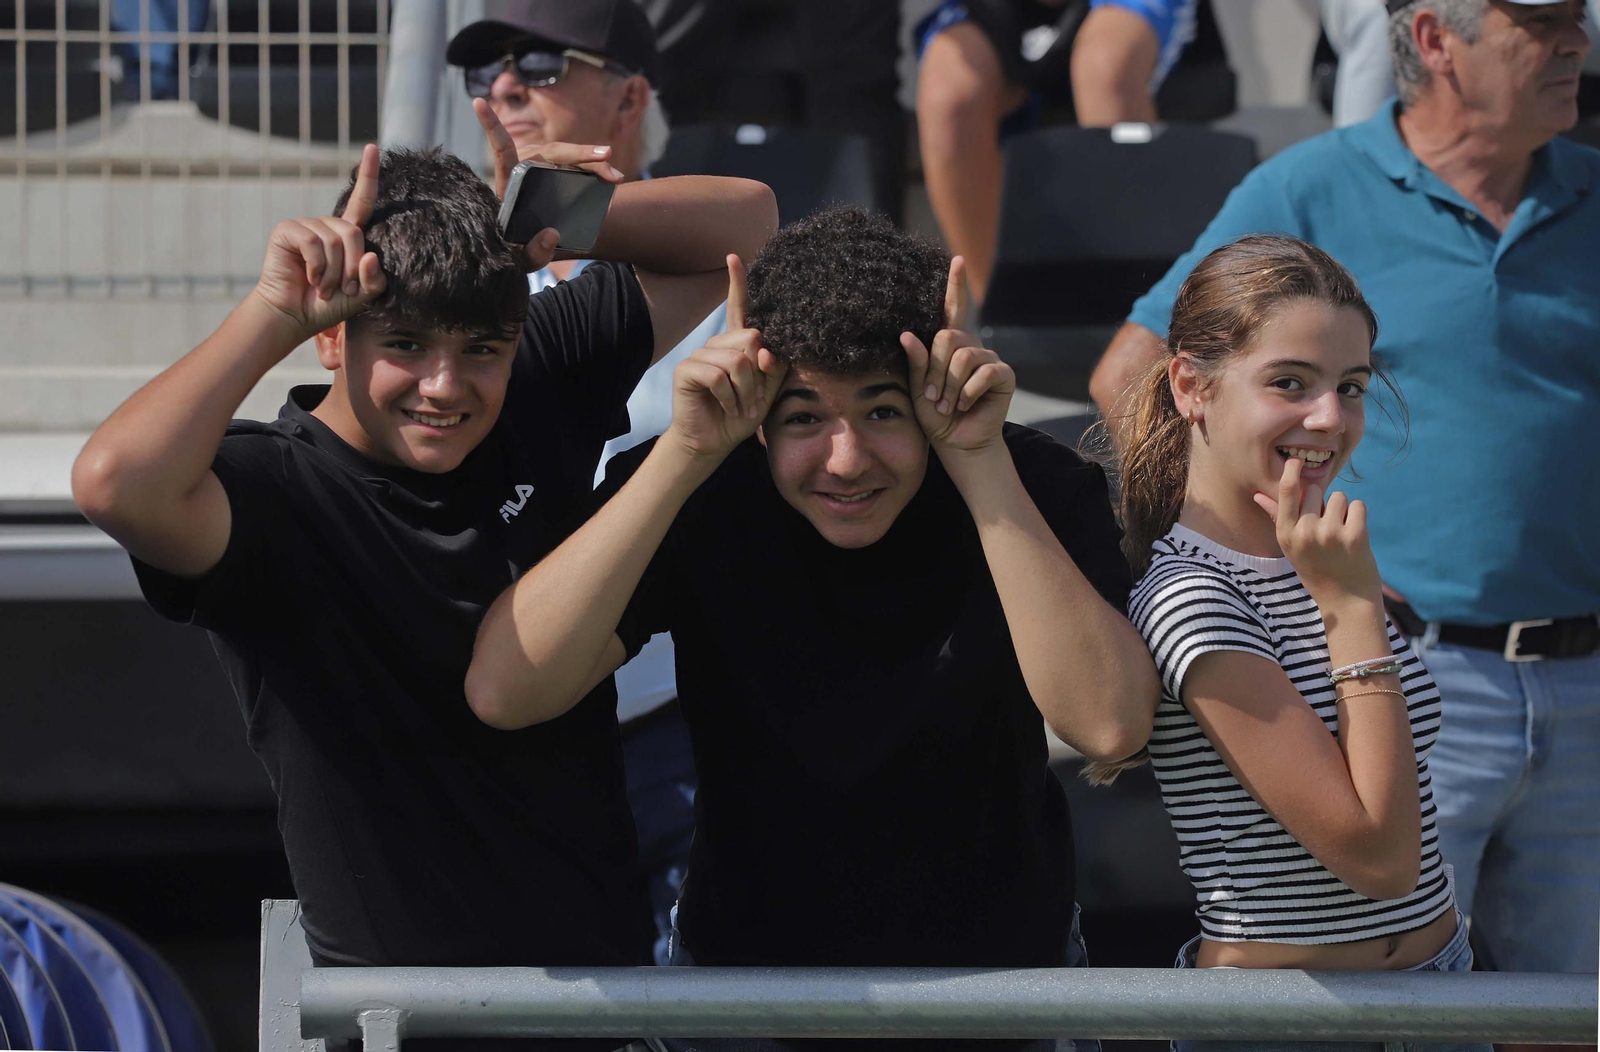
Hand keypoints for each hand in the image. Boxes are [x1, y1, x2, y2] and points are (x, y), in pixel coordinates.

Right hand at [252, 143, 386, 339]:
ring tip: (324, 287)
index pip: (362, 202)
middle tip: (343, 289)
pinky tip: (310, 278)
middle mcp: (327, 225)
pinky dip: (316, 266)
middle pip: (354, 233)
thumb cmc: (328, 304)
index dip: (369, 175)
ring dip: (334, 272)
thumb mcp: (361, 295)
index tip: (374, 148)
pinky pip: (312, 242)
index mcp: (347, 235)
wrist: (294, 315)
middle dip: (352, 267)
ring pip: (334, 241)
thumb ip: (374, 279)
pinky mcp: (287, 230)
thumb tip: (369, 256)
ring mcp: (306, 225)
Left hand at [473, 98, 625, 270]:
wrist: (528, 245)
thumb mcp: (521, 261)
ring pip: (569, 157)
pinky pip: (578, 166)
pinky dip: (595, 169)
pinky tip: (612, 178)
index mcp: (508, 184)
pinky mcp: (557, 171)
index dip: (492, 127)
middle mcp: (525, 168)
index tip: (479, 103)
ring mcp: (542, 167)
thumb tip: (552, 234)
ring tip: (615, 176)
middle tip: (607, 156)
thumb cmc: (518, 250)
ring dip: (593, 161)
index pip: (502, 151)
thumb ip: (531, 255)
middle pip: (552, 152)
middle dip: (580, 153)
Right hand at [665, 255, 785, 460]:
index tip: (734, 258)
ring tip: (740, 406)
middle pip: (750, 339)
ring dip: (744, 391)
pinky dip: (728, 397)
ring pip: (736, 360)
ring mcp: (699, 355)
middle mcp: (717, 344)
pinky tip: (724, 407)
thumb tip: (765, 349)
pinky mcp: (686, 369)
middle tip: (753, 398)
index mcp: (736, 345)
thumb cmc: (740, 414)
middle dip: (757, 374)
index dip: (737, 283)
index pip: (739, 309)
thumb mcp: (767, 391)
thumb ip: (773, 367)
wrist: (713, 441)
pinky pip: (717, 375)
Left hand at [901, 256, 1014, 456]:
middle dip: (935, 370)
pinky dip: (969, 392)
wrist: (958, 443)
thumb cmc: (937, 416)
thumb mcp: (919, 389)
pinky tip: (967, 405)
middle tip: (934, 397)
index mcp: (949, 346)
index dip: (954, 286)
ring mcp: (989, 359)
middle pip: (948, 337)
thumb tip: (906, 335)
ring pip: (963, 356)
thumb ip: (916, 363)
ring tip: (949, 406)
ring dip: (950, 386)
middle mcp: (971, 347)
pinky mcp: (1004, 375)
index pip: (952, 310)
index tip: (956, 261)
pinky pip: (984, 372)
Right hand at [1254, 457, 1382, 609]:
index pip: (1286, 491)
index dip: (1292, 471)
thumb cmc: (1316, 570)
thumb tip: (1258, 494)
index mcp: (1286, 534)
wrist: (1346, 601)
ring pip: (1339, 497)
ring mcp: (1330, 534)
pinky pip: (1358, 506)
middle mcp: (1305, 532)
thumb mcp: (1291, 547)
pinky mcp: (1355, 536)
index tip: (1296, 461)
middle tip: (1326, 527)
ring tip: (1340, 534)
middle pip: (1316, 490)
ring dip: (1343, 510)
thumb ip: (1277, 518)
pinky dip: (1358, 516)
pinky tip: (1354, 536)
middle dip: (1323, 501)